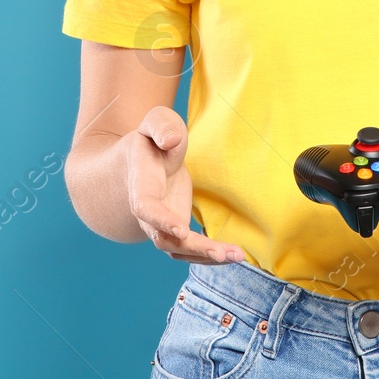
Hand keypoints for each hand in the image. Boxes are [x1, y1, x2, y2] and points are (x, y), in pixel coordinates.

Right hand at [125, 106, 245, 264]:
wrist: (144, 160)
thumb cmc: (152, 139)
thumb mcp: (155, 122)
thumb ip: (160, 126)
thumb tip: (171, 141)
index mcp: (141, 185)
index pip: (145, 208)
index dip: (161, 220)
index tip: (181, 230)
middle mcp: (148, 213)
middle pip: (164, 239)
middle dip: (193, 248)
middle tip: (222, 253)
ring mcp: (162, 224)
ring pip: (179, 250)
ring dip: (206, 256)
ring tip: (237, 256)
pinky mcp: (177, 229)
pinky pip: (190, 249)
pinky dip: (210, 255)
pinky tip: (233, 254)